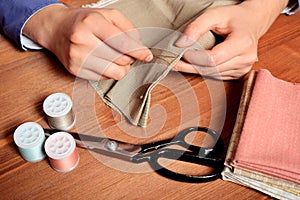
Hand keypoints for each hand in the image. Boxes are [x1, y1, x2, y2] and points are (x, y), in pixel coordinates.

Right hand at [23, 5, 152, 79]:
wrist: (56, 29)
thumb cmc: (84, 21)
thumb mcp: (107, 15)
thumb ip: (127, 28)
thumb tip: (140, 46)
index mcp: (92, 22)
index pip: (122, 43)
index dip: (139, 51)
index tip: (147, 55)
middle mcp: (82, 40)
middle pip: (121, 59)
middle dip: (130, 58)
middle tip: (127, 52)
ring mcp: (77, 57)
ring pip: (114, 72)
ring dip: (122, 67)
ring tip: (117, 58)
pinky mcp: (75, 70)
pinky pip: (103, 78)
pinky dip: (109, 72)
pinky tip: (104, 62)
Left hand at [174, 0, 288, 79]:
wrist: (251, 22)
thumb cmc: (233, 17)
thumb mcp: (214, 14)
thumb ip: (197, 27)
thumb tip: (180, 44)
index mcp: (243, 43)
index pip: (213, 58)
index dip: (194, 58)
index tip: (180, 53)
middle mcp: (245, 59)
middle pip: (210, 69)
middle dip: (189, 66)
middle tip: (171, 62)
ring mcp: (243, 69)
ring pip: (211, 75)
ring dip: (193, 70)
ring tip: (179, 63)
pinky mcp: (238, 74)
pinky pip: (215, 76)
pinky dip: (202, 71)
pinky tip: (193, 65)